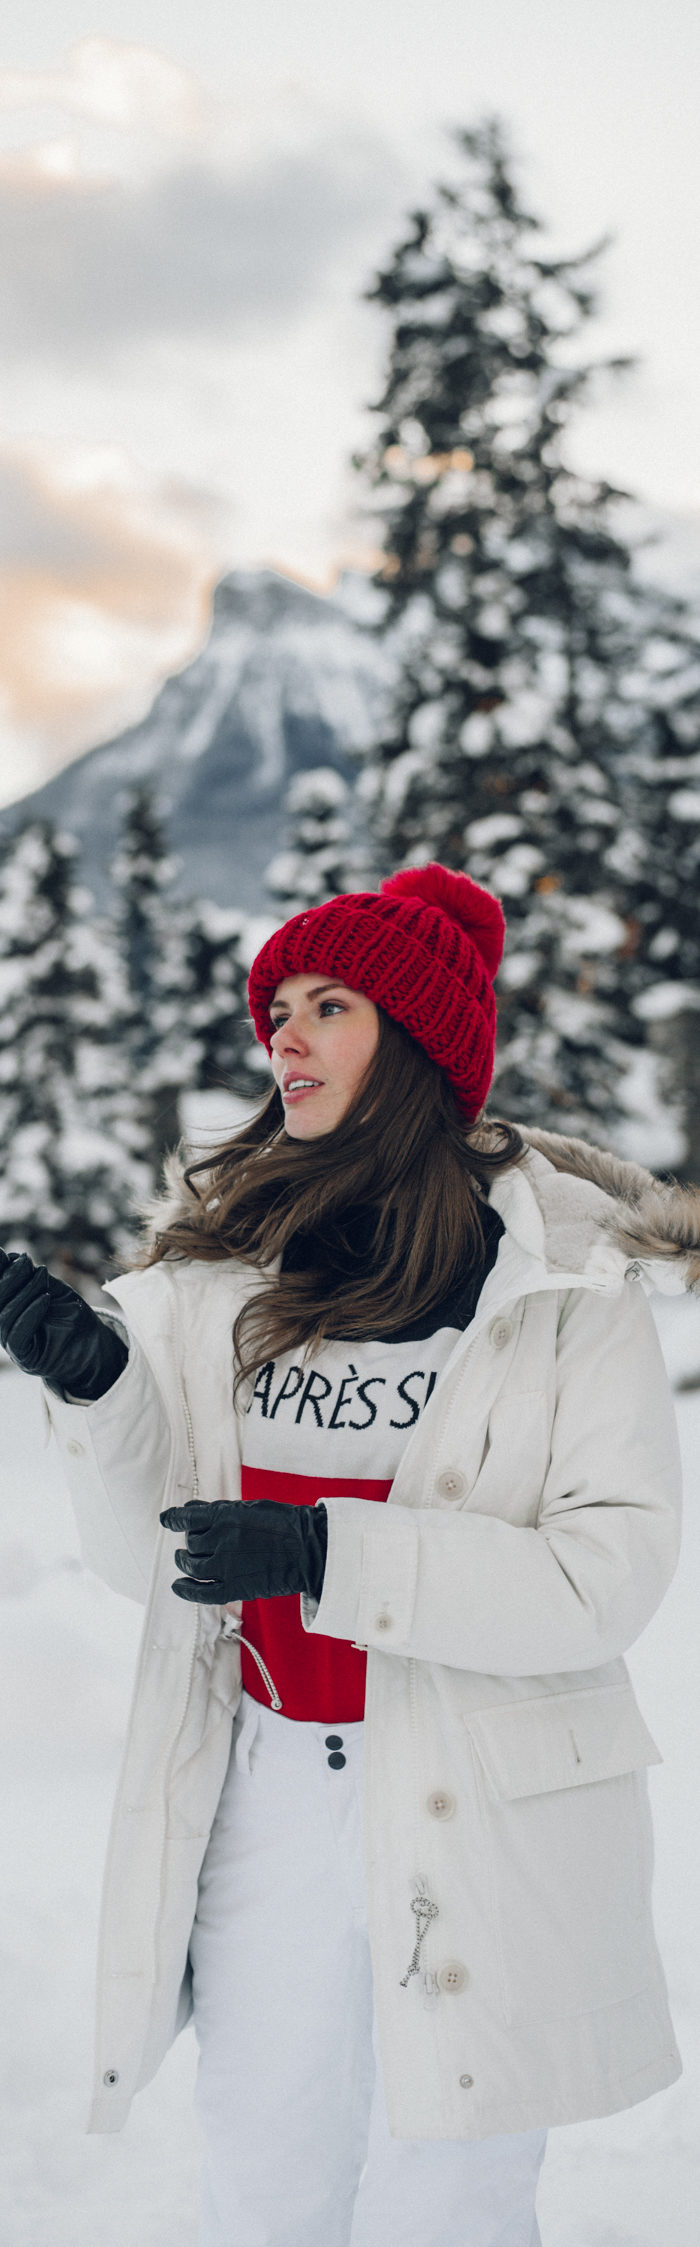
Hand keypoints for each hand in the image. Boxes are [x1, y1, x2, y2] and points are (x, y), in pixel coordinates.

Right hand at [0, 1249, 127, 1399]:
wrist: (96, 1345)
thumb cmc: (72, 1315)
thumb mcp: (52, 1290)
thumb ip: (31, 1277)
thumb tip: (11, 1257)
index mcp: (9, 1311)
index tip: (3, 1254)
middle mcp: (6, 1328)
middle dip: (8, 1278)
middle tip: (25, 1259)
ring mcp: (13, 1346)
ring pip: (4, 1317)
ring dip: (23, 1292)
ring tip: (41, 1274)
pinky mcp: (25, 1359)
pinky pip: (17, 1336)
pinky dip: (29, 1313)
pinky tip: (44, 1298)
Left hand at [159, 1497, 327, 1604]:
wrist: (310, 1549)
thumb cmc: (284, 1523)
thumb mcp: (250, 1507)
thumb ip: (219, 1510)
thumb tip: (190, 1508)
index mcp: (225, 1517)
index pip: (187, 1518)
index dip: (174, 1519)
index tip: (166, 1519)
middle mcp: (221, 1541)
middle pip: (191, 1544)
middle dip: (188, 1542)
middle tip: (192, 1543)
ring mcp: (226, 1567)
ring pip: (192, 1567)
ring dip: (184, 1563)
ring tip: (183, 1560)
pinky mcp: (235, 1588)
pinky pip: (202, 1593)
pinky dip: (186, 1591)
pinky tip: (178, 1586)